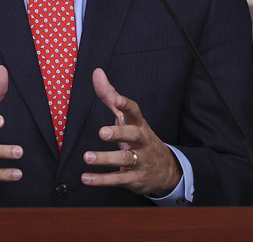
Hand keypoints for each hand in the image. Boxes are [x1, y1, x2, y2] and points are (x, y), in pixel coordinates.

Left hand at [81, 68, 180, 195]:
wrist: (166, 170)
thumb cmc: (139, 138)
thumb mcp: (127, 117)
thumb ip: (110, 96)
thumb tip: (97, 72)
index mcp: (138, 124)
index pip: (135, 112)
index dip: (127, 105)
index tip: (118, 100)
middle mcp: (141, 141)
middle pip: (133, 135)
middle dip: (119, 133)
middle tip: (102, 132)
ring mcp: (140, 161)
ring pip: (125, 159)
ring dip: (106, 159)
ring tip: (88, 157)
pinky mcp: (134, 179)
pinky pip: (118, 180)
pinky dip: (101, 180)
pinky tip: (86, 178)